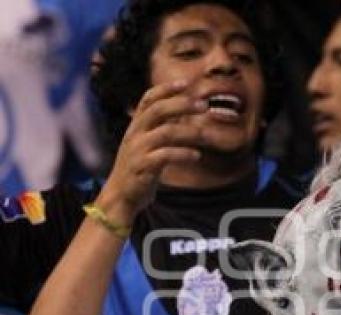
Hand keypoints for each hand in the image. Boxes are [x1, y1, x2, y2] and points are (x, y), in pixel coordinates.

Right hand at [100, 80, 205, 218]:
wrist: (122, 195)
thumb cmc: (140, 168)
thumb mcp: (149, 143)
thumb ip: (163, 127)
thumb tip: (185, 112)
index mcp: (136, 125)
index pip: (148, 99)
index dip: (166, 89)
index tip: (186, 83)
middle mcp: (135, 133)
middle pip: (158, 110)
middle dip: (182, 104)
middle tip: (203, 105)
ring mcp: (137, 149)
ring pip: (165, 132)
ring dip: (190, 132)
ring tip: (207, 136)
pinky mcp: (142, 166)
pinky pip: (165, 155)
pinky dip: (183, 154)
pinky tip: (197, 156)